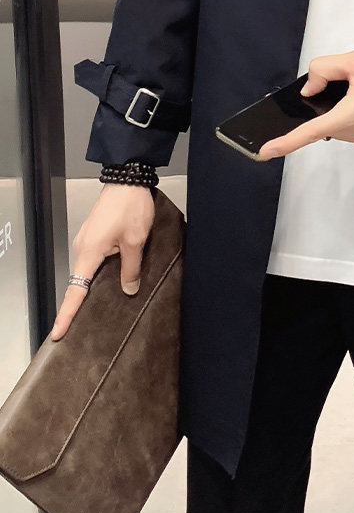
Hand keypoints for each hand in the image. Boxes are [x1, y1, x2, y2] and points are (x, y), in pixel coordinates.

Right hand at [50, 183, 154, 339]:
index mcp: (89, 252)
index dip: (68, 313)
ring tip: (102, 308)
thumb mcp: (135, 240)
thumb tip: (128, 289)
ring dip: (94, 287)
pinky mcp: (95, 235)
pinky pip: (95, 260)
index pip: (75, 290)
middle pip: (80, 282)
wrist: (127, 180)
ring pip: (89, 271)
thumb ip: (131, 267)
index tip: (59, 332)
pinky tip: (112, 281)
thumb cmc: (130, 207)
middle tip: (84, 328)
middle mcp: (82, 247)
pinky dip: (100, 272)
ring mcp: (87, 241)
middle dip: (81, 305)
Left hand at [257, 41, 353, 159]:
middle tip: (348, 81)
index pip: (313, 131)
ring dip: (340, 110)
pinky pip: (353, 129)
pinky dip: (351, 115)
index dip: (286, 142)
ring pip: (339, 127)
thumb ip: (324, 71)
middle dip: (326, 106)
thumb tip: (309, 89)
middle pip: (326, 125)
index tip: (266, 152)